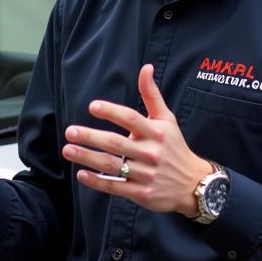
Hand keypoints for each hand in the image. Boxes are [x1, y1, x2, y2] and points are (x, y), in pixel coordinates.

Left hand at [61, 64, 211, 215]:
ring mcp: (145, 174)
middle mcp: (151, 153)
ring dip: (88, 158)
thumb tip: (145, 68)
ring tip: (68, 150)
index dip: (112, 112)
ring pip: (112, 166)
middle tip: (70, 131)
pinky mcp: (141, 193)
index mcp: (156, 133)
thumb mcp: (167, 120)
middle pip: (117, 144)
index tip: (93, 106)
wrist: (193, 184)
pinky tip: (81, 174)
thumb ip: (152, 95)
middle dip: (92, 137)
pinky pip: (115, 187)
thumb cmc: (174, 147)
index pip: (132, 119)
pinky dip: (97, 181)